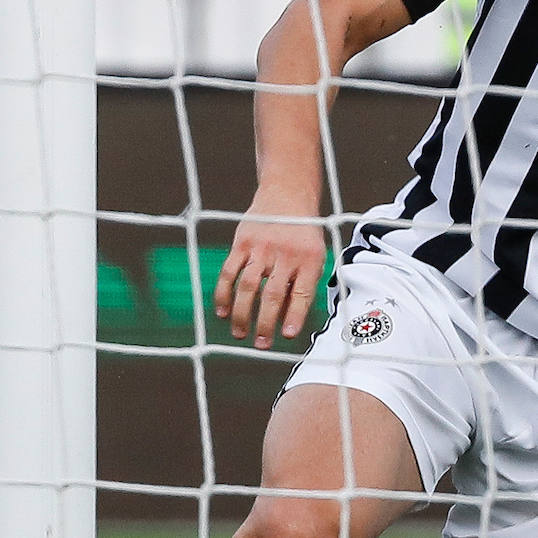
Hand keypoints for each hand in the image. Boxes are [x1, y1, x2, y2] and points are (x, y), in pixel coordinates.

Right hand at [213, 203, 328, 349]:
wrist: (287, 193)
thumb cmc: (304, 233)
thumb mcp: (315, 254)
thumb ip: (304, 284)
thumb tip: (290, 323)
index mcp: (309, 259)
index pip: (301, 293)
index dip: (294, 316)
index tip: (286, 336)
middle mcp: (286, 253)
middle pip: (272, 295)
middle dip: (265, 323)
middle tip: (261, 344)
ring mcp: (262, 247)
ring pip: (248, 287)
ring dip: (243, 314)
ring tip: (241, 333)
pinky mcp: (242, 241)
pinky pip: (229, 271)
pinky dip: (224, 293)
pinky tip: (222, 311)